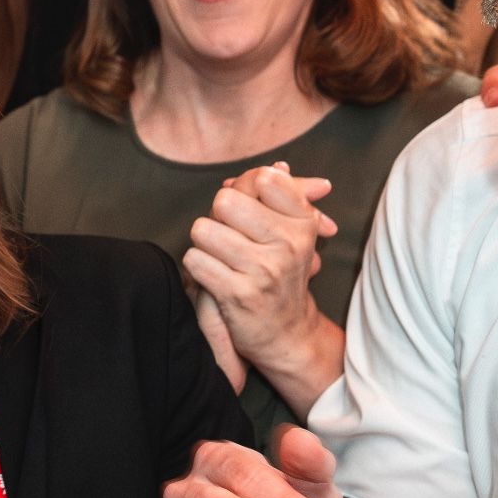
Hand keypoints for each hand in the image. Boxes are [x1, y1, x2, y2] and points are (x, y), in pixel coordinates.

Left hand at [182, 162, 336, 373]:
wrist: (286, 331)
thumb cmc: (281, 274)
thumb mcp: (292, 233)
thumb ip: (283, 194)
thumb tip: (279, 166)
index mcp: (302, 223)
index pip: (261, 179)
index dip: (243, 191)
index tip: (249, 212)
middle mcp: (289, 244)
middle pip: (225, 201)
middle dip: (218, 217)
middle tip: (228, 236)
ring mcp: (265, 270)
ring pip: (204, 229)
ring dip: (205, 244)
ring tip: (222, 259)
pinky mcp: (239, 294)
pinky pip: (195, 260)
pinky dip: (197, 267)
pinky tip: (214, 277)